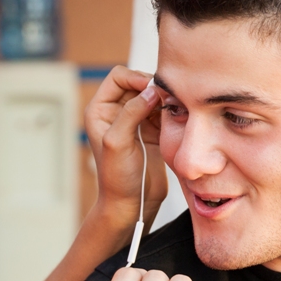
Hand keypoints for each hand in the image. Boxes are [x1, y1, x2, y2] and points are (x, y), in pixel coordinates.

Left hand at [85, 66, 166, 228]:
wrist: (131, 204)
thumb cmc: (117, 178)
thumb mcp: (118, 143)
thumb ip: (131, 113)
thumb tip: (151, 90)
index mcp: (101, 110)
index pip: (119, 76)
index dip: (136, 79)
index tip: (153, 91)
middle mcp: (117, 111)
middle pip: (139, 82)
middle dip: (154, 88)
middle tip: (170, 99)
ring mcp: (137, 120)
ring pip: (155, 95)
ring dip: (166, 99)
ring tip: (177, 109)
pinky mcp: (153, 130)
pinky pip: (165, 111)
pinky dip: (173, 111)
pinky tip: (179, 119)